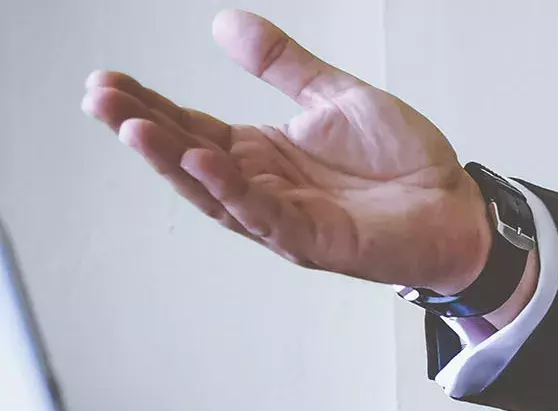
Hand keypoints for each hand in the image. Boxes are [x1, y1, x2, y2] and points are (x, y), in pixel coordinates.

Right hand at [80, 10, 491, 293]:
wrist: (458, 206)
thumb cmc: (404, 163)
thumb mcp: (336, 96)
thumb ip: (283, 65)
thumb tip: (226, 23)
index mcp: (263, 154)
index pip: (191, 127)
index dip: (150, 107)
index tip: (105, 81)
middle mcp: (264, 188)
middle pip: (189, 159)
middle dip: (143, 130)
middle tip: (100, 99)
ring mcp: (286, 218)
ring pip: (215, 192)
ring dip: (172, 161)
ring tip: (132, 128)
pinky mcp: (316, 240)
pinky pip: (266, 215)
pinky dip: (233, 190)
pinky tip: (204, 161)